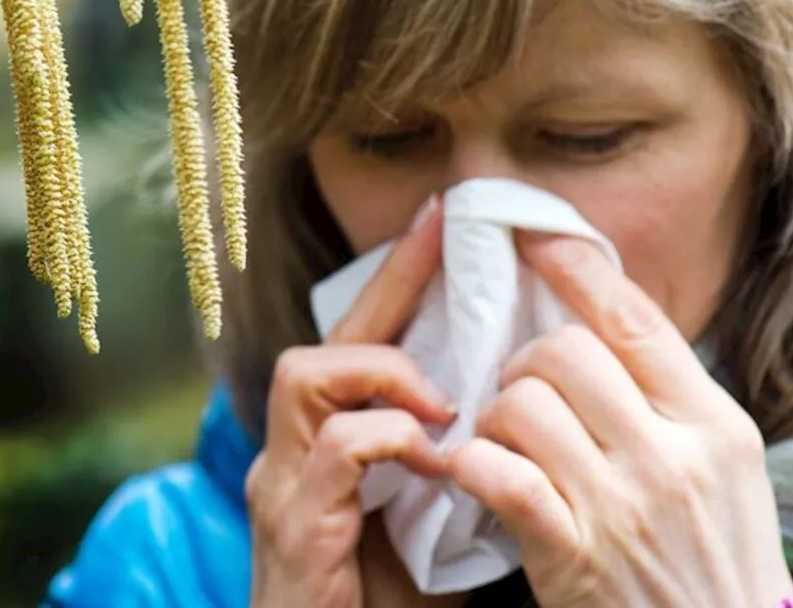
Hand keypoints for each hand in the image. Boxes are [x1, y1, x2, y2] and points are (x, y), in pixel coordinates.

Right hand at [246, 198, 457, 607]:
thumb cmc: (383, 607)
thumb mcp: (430, 523)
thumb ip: (450, 464)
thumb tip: (508, 413)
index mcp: (327, 449)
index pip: (359, 346)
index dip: (398, 282)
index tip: (443, 223)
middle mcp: (292, 455)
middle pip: (326, 341)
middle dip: (387, 285)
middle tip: (445, 238)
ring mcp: (284, 486)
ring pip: (306, 375)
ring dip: (383, 371)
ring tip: (441, 398)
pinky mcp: (293, 523)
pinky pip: (336, 448)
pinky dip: (390, 439)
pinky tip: (435, 459)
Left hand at [441, 232, 792, 606]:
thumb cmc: (715, 558)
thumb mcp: (721, 468)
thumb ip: (668, 401)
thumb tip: (602, 323)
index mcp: (713, 423)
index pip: (635, 320)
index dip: (576, 268)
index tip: (534, 236)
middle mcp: (671, 456)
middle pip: (565, 351)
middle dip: (523, 360)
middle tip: (519, 389)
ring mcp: (621, 506)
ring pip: (522, 405)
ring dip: (493, 415)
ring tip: (502, 438)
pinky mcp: (572, 554)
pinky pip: (498, 475)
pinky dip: (472, 464)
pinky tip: (474, 472)